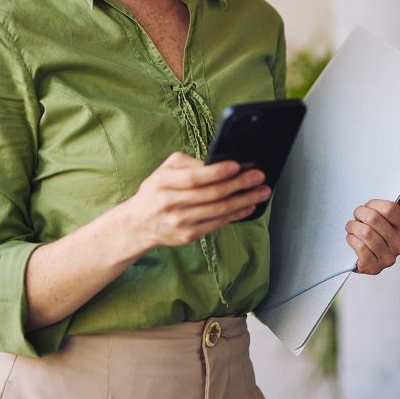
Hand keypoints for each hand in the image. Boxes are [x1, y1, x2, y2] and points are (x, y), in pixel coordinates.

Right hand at [125, 152, 270, 248]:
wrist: (137, 224)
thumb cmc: (155, 192)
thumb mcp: (164, 171)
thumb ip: (188, 164)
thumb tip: (217, 162)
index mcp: (163, 182)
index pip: (194, 177)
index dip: (217, 172)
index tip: (237, 165)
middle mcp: (171, 203)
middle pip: (211, 194)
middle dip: (240, 184)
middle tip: (259, 177)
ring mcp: (180, 221)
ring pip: (218, 210)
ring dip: (244, 200)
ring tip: (261, 192)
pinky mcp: (188, 235)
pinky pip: (217, 224)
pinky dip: (236, 215)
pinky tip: (248, 207)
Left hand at [345, 172, 399, 274]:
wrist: (362, 252)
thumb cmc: (377, 227)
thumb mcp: (391, 209)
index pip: (389, 208)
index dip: (373, 204)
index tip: (368, 205)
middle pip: (374, 220)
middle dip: (359, 214)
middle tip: (357, 216)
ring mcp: (389, 258)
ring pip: (365, 233)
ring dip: (353, 227)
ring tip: (353, 227)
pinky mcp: (374, 268)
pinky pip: (360, 248)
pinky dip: (351, 240)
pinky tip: (352, 239)